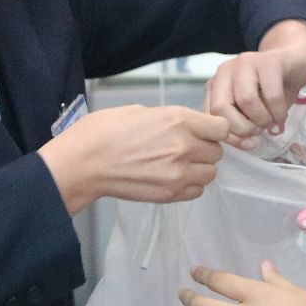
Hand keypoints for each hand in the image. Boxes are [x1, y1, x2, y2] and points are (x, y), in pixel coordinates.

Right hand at [38, 105, 229, 214]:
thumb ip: (170, 119)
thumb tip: (184, 127)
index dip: (214, 129)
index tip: (204, 131)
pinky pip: (197, 191)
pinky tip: (172, 178)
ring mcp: (179, 173)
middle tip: (186, 148)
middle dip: (205, 149)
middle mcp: (185, 146)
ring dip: (199, 169)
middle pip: (217, 152)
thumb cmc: (104, 131)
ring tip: (178, 165)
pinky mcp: (170, 194)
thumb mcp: (141, 111)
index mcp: (179, 120)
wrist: (83, 163)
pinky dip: (189, 186)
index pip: (222, 127)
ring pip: (210, 173)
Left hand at [206, 19, 305, 146]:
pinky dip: (278, 112)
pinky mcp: (269, 61)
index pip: (211, 115)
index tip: (248, 144)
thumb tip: (246, 143)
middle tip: (259, 131)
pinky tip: (282, 115)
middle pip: (221, 107)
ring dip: (262, 119)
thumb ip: (241, 124)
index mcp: (215, 84)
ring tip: (272, 121)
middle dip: (242, 128)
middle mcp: (225, 71)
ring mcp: (246, 62)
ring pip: (246, 101)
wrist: (294, 61)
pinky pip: (272, 96)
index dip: (229, 136)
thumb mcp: (250, 110)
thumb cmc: (270, 90)